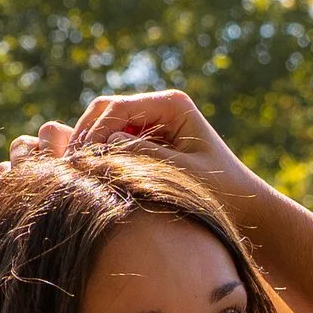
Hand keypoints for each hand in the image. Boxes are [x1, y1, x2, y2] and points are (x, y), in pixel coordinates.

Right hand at [7, 90, 248, 191]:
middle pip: (104, 111)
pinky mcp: (146, 143)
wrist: (244, 208)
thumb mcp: (179, 175)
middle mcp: (159, 107)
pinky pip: (112, 144)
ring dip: (88, 147)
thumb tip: (100, 149)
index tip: (77, 162)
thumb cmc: (220, 192)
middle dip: (84, 136)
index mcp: (171, 105)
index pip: (115, 109)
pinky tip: (89, 179)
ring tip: (74, 174)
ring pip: (103, 127)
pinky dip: (98, 157)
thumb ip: (141, 158)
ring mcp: (151, 124)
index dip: (92, 133)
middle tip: (68, 167)